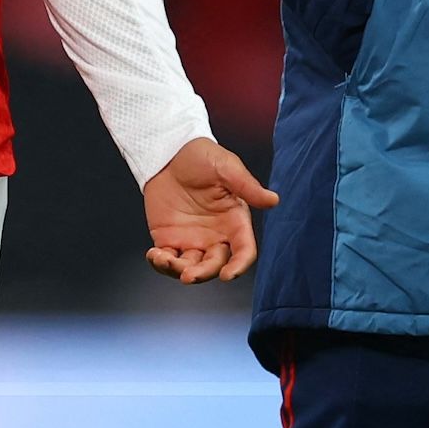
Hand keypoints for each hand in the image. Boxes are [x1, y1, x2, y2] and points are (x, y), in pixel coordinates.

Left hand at [141, 137, 276, 283]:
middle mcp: (216, 236)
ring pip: (191, 267)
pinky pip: (167, 259)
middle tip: (189, 275)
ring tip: (165, 261)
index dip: (239, 266)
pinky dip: (161, 264)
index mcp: (234, 222)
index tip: (229, 275)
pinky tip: (155, 256)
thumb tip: (273, 200)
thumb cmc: (202, 157)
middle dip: (203, 273)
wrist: (168, 152)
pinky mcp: (169, 239)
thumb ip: (248, 186)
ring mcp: (192, 240)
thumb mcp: (227, 168)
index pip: (243, 251)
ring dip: (180, 271)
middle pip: (215, 265)